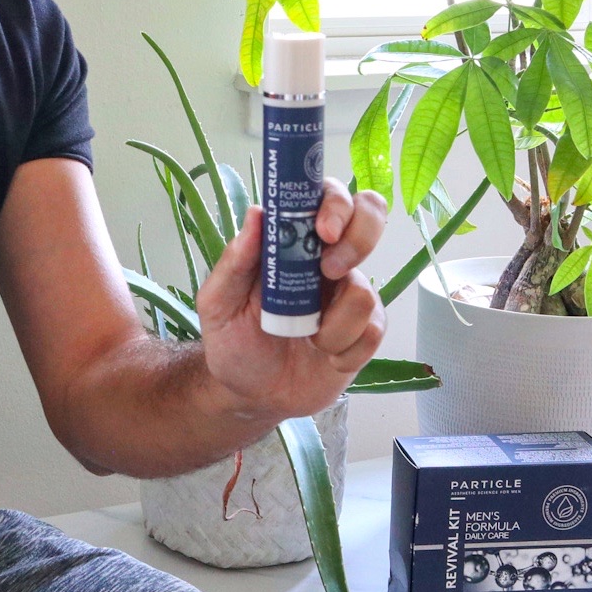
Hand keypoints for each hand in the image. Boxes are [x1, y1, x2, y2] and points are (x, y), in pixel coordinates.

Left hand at [196, 179, 387, 422]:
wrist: (251, 396)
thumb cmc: (232, 342)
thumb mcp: (218, 303)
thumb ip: (235, 260)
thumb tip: (256, 213)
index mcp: (289, 240)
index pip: (325, 195)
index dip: (335, 202)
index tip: (324, 231)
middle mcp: (324, 258)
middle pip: (370, 215)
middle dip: (359, 240)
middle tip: (329, 273)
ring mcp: (348, 293)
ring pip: (366, 290)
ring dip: (332, 324)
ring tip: (306, 338)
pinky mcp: (365, 330)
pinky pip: (373, 330)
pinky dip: (345, 349)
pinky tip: (324, 357)